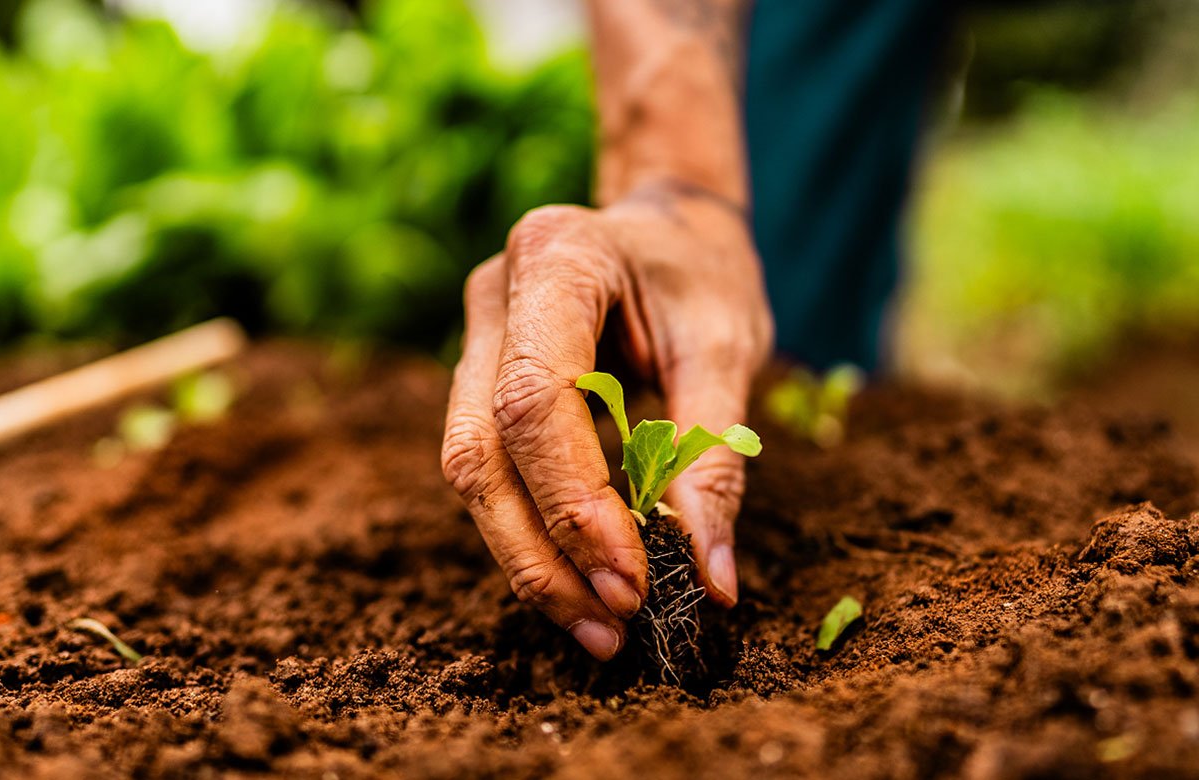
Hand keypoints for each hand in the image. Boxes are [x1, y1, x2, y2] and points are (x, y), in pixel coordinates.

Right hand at [441, 182, 771, 659]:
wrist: (669, 227)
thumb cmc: (702, 277)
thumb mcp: (729, 348)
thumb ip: (713, 456)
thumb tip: (711, 579)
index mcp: (555, 257)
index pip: (535, 398)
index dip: (574, 501)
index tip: (633, 581)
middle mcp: (492, 295)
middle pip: (481, 448)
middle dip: (542, 551)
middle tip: (613, 626)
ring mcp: (474, 337)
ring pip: (470, 470)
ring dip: (528, 560)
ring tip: (598, 629)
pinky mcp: (477, 380)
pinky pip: (489, 470)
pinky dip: (531, 535)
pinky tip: (579, 586)